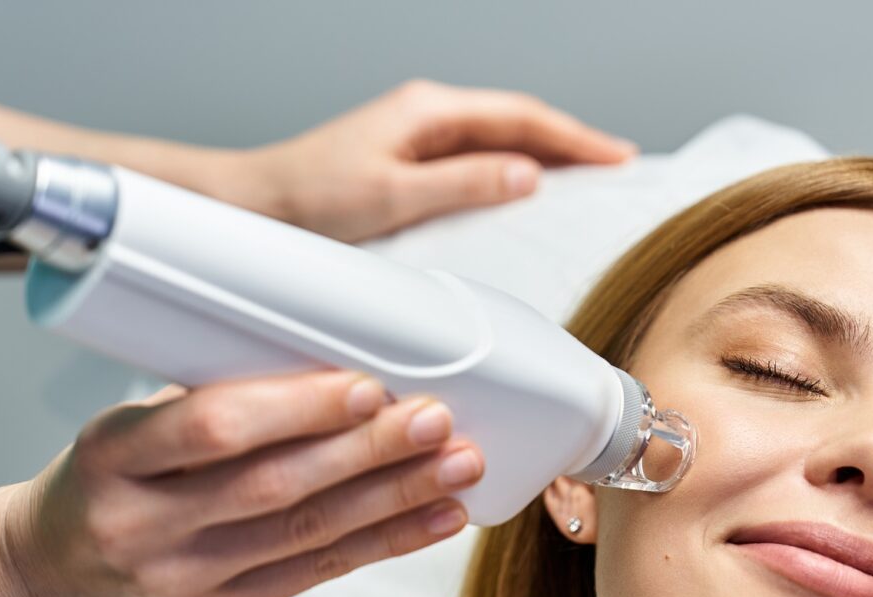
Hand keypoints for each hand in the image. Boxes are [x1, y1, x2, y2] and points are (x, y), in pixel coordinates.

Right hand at [0, 370, 482, 596]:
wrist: (46, 573)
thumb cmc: (105, 481)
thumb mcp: (128, 428)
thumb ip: (212, 403)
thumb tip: (333, 367)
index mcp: (112, 456)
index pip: (212, 428)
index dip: (296, 408)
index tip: (366, 384)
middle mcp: (141, 525)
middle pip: (273, 486)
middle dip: (367, 451)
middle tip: (436, 420)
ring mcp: (180, 580)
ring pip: (306, 535)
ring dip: (393, 498)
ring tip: (458, 468)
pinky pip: (315, 575)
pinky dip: (383, 543)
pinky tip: (435, 519)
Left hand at [225, 79, 635, 241]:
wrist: (253, 207)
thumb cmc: (308, 200)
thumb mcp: (393, 197)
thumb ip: (464, 184)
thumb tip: (529, 175)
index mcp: (428, 112)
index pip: (522, 117)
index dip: (576, 138)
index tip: (619, 157)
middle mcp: (426, 116)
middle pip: (518, 123)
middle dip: (572, 143)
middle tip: (619, 166)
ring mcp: (417, 137)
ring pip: (500, 140)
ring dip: (546, 157)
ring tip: (588, 179)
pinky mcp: (408, 163)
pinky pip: (477, 160)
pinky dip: (512, 172)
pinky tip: (527, 194)